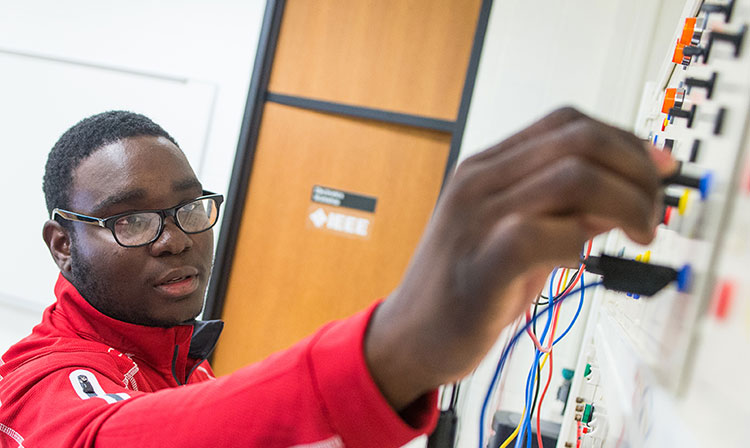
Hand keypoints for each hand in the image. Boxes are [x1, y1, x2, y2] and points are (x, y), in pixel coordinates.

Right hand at [365, 107, 672, 409]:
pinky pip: (546, 234)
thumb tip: (623, 195)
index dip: (623, 139)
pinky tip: (578, 261)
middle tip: (651, 209)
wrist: (410, 333)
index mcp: (487, 168)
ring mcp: (477, 219)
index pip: (567, 123)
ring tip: (636, 235)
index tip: (655, 168)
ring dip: (625, 203)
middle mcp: (480, 182)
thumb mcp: (517, 235)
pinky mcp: (483, 263)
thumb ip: (564, 210)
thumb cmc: (465, 285)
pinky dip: (579, 243)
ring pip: (573, 177)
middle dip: (635, 169)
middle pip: (579, 140)